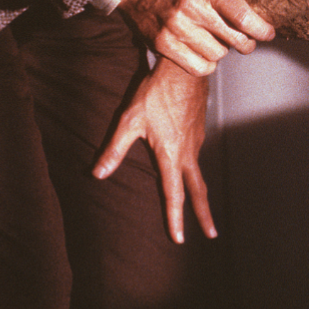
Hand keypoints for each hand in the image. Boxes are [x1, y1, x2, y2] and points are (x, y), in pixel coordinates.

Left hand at [93, 56, 215, 242]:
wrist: (184, 69)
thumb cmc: (155, 93)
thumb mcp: (129, 121)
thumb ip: (114, 149)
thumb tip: (97, 174)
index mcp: (171, 155)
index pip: (173, 194)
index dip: (175, 219)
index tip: (178, 239)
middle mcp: (188, 152)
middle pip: (198, 191)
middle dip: (203, 214)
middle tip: (212, 234)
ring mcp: (196, 141)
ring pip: (199, 172)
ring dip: (200, 193)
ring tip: (201, 207)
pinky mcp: (199, 130)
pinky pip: (197, 155)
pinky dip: (196, 170)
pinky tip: (189, 168)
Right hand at [117, 0, 274, 75]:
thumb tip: (256, 10)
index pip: (242, 15)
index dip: (260, 28)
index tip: (268, 33)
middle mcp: (191, 8)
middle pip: (233, 39)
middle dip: (247, 44)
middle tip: (247, 42)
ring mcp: (176, 28)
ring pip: (217, 55)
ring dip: (222, 51)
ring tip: (217, 41)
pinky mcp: (163, 44)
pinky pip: (198, 67)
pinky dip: (207, 64)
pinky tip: (205, 53)